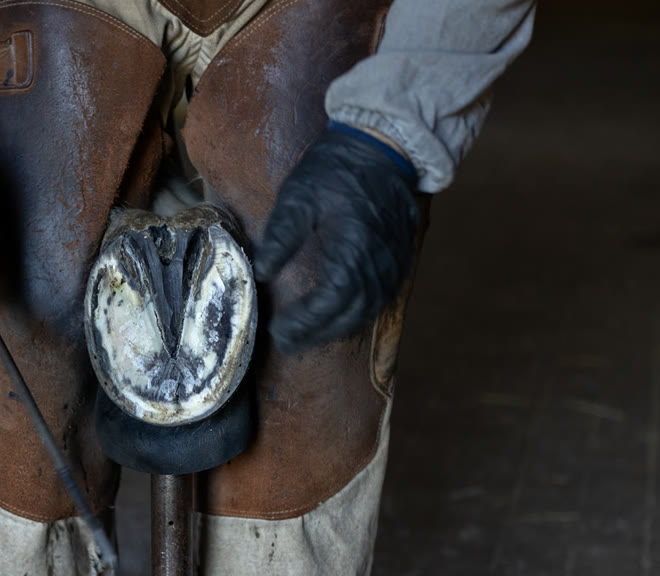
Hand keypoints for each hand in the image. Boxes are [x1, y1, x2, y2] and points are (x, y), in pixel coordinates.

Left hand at [256, 127, 419, 353]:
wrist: (381, 149)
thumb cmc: (336, 169)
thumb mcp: (299, 197)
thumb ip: (281, 237)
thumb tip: (261, 272)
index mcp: (355, 248)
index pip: (330, 300)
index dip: (305, 321)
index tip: (278, 328)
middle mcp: (379, 263)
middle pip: (349, 314)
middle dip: (317, 333)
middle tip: (286, 342)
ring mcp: (393, 264)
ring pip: (366, 311)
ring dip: (335, 328)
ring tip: (305, 337)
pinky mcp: (398, 261)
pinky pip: (379, 299)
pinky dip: (354, 314)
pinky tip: (334, 318)